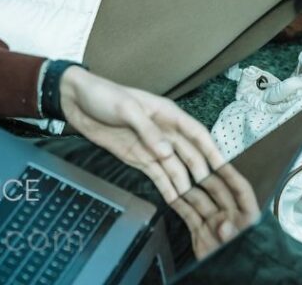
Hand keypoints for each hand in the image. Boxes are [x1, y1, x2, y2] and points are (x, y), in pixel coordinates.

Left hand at [58, 66, 224, 205]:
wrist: (77, 101)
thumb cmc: (104, 96)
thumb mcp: (126, 108)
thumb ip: (148, 131)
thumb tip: (168, 154)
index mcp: (167, 114)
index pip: (196, 133)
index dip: (212, 150)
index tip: (224, 168)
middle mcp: (164, 132)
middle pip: (189, 155)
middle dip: (201, 173)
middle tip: (212, 196)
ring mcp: (152, 147)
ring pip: (175, 168)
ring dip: (185, 184)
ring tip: (196, 205)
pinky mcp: (138, 158)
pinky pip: (157, 175)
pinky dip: (167, 187)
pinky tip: (176, 201)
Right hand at [170, 162, 258, 259]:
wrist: (231, 281)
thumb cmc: (243, 265)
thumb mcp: (240, 250)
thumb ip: (232, 238)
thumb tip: (225, 225)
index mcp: (247, 218)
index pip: (240, 189)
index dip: (231, 173)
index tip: (221, 160)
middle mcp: (230, 218)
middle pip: (217, 191)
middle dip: (205, 177)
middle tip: (193, 163)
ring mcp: (214, 225)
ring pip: (200, 201)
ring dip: (189, 188)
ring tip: (178, 175)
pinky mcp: (200, 234)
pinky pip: (190, 215)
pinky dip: (181, 205)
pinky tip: (173, 194)